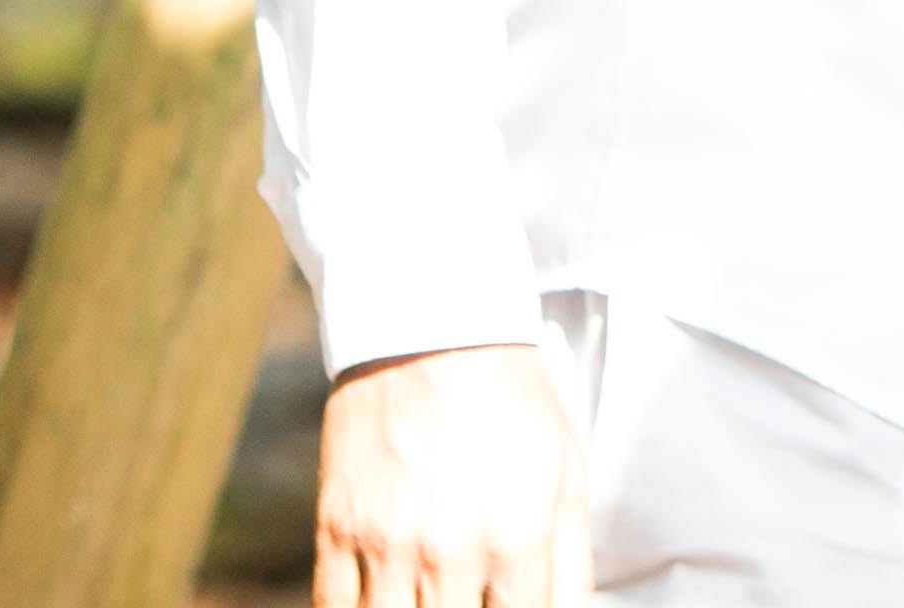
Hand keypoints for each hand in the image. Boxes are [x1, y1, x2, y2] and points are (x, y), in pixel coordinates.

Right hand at [319, 342, 584, 607]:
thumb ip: (570, 564)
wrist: (434, 324)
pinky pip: (333, 607)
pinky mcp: (336, 525)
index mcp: (515, 540)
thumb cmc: (509, 397)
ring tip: (426, 595)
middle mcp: (450, 551)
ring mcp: (387, 542)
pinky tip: (381, 597)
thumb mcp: (566, 474)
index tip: (506, 604)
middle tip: (464, 594)